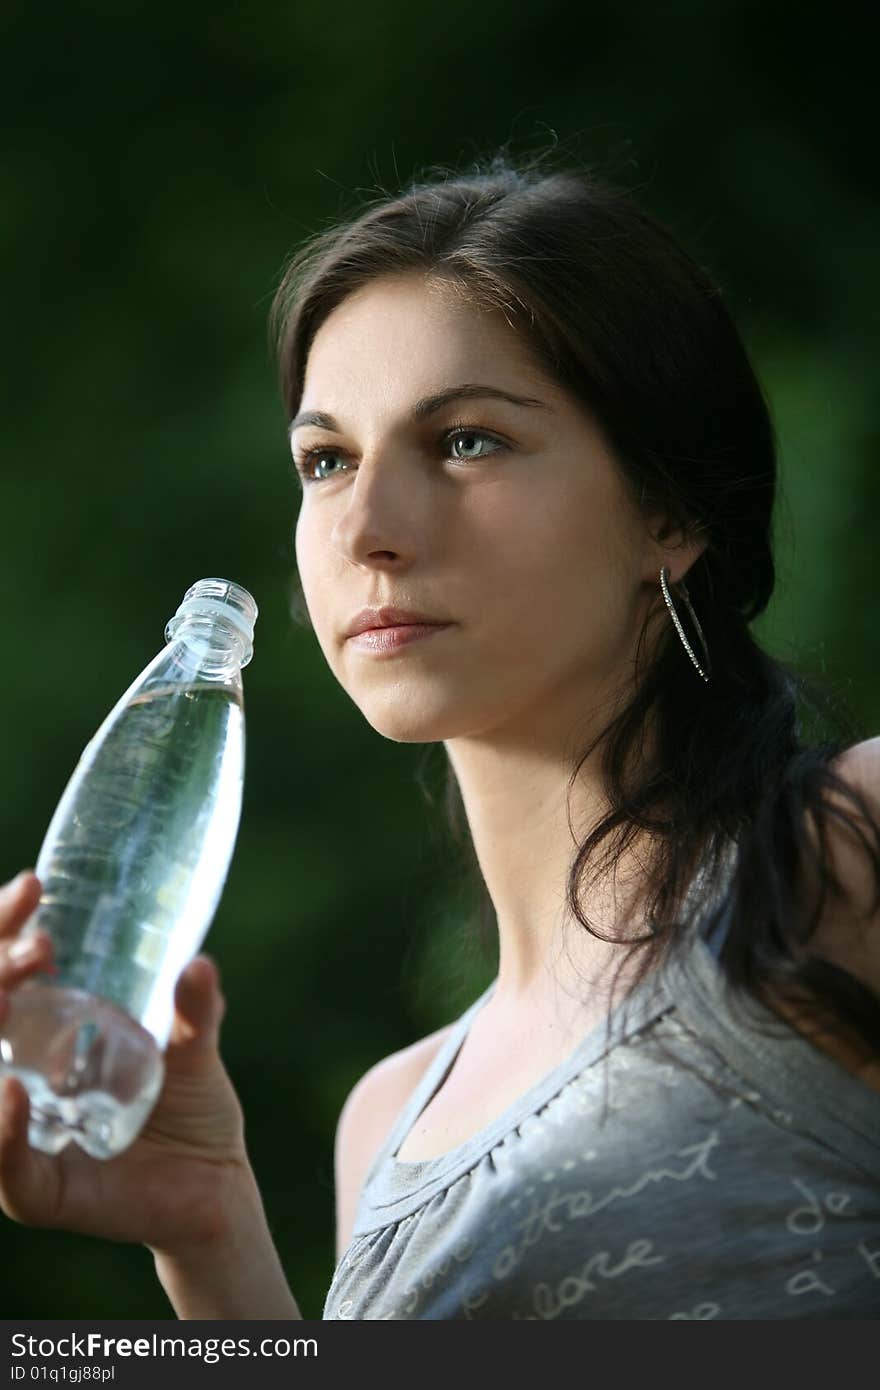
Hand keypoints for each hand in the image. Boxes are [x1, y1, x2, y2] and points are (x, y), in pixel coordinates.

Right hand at [0, 870, 254, 1258]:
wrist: (217, 1185)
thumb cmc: (191, 1107)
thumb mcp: (193, 1047)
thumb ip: (196, 1008)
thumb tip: (198, 960)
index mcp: (43, 1040)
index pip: (5, 978)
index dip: (3, 931)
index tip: (31, 889)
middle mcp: (18, 1084)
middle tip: (36, 944)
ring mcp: (21, 1137)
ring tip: (7, 993)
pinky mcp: (37, 1192)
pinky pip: (5, 1162)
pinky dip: (2, 1127)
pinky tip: (10, 1090)